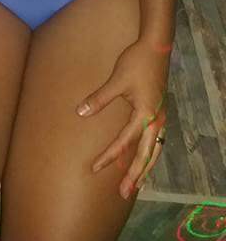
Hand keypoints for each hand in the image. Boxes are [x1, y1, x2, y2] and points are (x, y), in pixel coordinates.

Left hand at [75, 38, 169, 199]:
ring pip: (155, 151)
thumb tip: (80, 112)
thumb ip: (99, 98)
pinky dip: (151, 154)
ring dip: (145, 168)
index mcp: (145, 115)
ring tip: (136, 184)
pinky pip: (157, 141)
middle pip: (146, 155)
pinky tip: (144, 159)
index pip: (124, 142)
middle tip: (124, 194)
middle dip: (135, 175)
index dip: (108, 156)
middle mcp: (156, 120)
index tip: (94, 168)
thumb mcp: (117, 80)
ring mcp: (161, 117)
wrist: (157, 47)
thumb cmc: (136, 62)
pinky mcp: (160, 112)